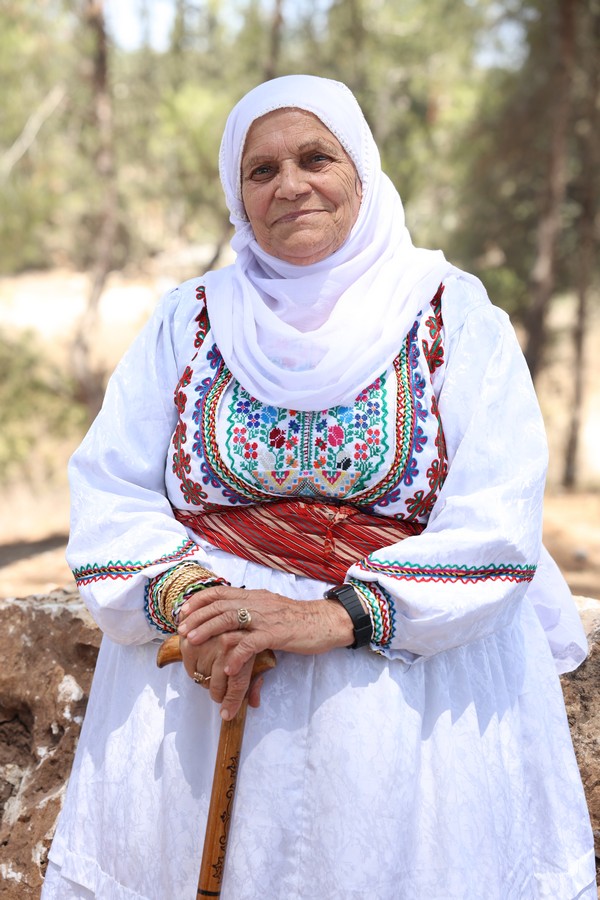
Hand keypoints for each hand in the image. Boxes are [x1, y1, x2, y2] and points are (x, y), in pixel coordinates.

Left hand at [177, 585, 353, 718]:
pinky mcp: (277, 634)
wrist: (325, 621)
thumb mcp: (270, 608)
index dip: (200, 600)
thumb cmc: (298, 619)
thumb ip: (251, 609)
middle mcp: (257, 603)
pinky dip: (237, 654)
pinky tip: (227, 666)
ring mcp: (266, 618)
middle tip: (181, 629)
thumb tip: (230, 616)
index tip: (184, 610)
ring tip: (192, 641)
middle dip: (197, 616)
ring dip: (208, 630)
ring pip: (230, 619)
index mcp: (255, 596)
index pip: (221, 592)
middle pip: (220, 605)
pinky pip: (252, 643)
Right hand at [179, 631, 261, 720]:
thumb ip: (255, 680)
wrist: (242, 608)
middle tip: (220, 691)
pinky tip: (199, 662)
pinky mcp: (193, 631)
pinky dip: (192, 664)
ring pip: (198, 673)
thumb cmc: (251, 635)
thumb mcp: (259, 655)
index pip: (237, 685)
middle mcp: (225, 644)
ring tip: (209, 672)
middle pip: (215, 683)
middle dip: (217, 691)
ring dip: (203, 677)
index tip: (226, 714)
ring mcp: (206, 637)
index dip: (231, 702)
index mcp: (245, 650)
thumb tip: (254, 703)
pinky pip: (187, 659)